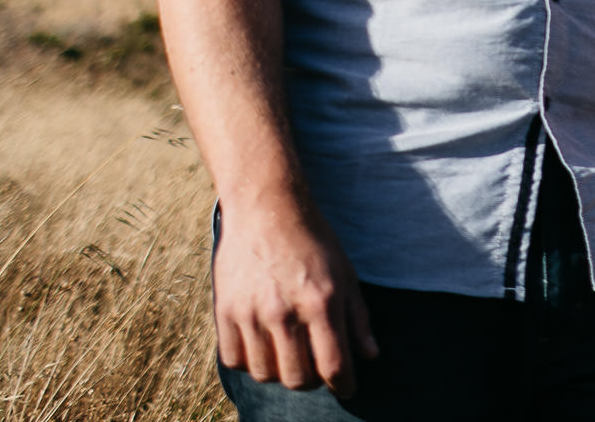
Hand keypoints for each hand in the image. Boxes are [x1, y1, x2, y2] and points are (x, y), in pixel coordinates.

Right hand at [213, 202, 379, 397]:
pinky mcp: (225, 310)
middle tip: (314, 365)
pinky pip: (234, 360)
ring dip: (280, 370)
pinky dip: (249, 361)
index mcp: (320, 301)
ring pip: (265, 373)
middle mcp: (284, 311)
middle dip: (311, 379)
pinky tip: (262, 343)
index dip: (343, 385)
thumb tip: (370, 355)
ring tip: (288, 351)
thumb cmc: (313, 239)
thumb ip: (357, 317)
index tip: (346, 388)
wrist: (266, 207)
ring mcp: (250, 312)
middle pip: (297, 378)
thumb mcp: (345, 272)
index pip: (333, 365)